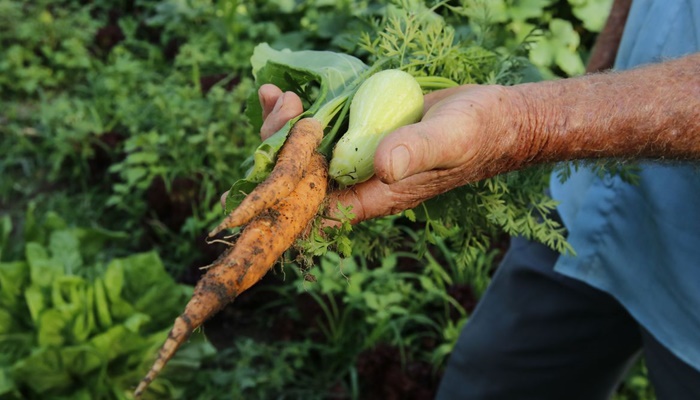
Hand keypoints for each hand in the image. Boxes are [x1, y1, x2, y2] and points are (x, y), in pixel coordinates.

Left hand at [224, 83, 523, 223]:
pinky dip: (297, 114)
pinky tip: (282, 92)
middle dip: (279, 146)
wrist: (493, 117)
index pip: (316, 207)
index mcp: (376, 196)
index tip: (280, 148)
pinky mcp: (359, 132)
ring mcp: (357, 156)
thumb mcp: (450, 139)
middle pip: (301, 178)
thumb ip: (418, 151)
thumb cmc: (477, 133)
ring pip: (303, 153)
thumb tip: (383, 166)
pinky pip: (319, 129)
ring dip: (282, 127)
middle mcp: (359, 181)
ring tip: (277, 95)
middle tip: (285, 106)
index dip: (288, 186)